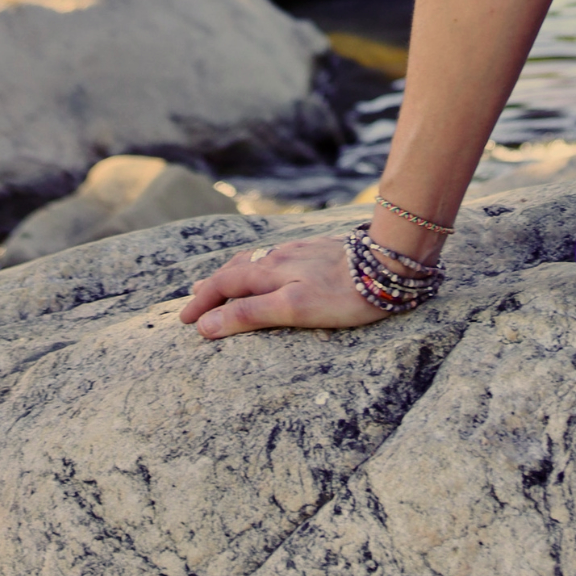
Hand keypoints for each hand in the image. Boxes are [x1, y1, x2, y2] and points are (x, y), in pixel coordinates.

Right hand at [178, 235, 386, 337]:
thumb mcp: (293, 309)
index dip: (203, 302)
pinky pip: (278, 257)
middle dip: (214, 285)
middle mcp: (281, 256)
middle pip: (238, 269)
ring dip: (236, 273)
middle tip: (196, 298)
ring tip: (225, 281)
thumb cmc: (344, 292)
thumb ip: (250, 315)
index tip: (185, 320)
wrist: (390, 262)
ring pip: (258, 261)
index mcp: (270, 271)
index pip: (225, 285)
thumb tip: (206, 325)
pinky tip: (273, 270)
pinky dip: (261, 267)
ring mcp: (302, 251)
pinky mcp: (321, 250)